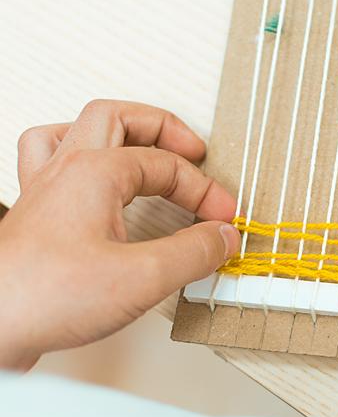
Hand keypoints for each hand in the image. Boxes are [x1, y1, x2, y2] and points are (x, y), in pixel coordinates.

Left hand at [0, 100, 240, 370]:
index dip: (204, 190)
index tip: (224, 219)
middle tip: (193, 150)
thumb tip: (223, 236)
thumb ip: (193, 252)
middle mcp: (64, 171)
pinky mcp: (35, 217)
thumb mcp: (143, 276)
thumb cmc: (46, 298)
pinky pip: (49, 164)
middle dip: (162, 129)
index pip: (166, 166)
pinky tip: (93, 181)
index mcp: (93, 172)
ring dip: (113, 134)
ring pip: (74, 132)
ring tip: (140, 147)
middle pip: (116, 118)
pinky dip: (77, 160)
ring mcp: (43, 191)